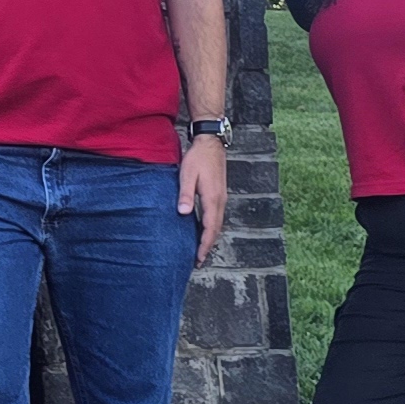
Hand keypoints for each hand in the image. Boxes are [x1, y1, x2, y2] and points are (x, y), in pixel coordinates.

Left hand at [178, 134, 227, 263]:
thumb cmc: (197, 158)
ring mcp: (221, 197)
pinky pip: (216, 215)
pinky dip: (211, 227)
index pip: (210, 228)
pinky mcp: (219, 193)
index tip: (199, 257)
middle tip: (199, 260)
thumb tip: (183, 213)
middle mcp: (220, 201)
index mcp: (212, 199)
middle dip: (208, 245)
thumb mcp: (187, 175)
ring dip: (210, 237)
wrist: (210, 143)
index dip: (204, 244)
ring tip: (201, 249)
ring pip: (218, 223)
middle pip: (216, 229)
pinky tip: (203, 229)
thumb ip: (185, 194)